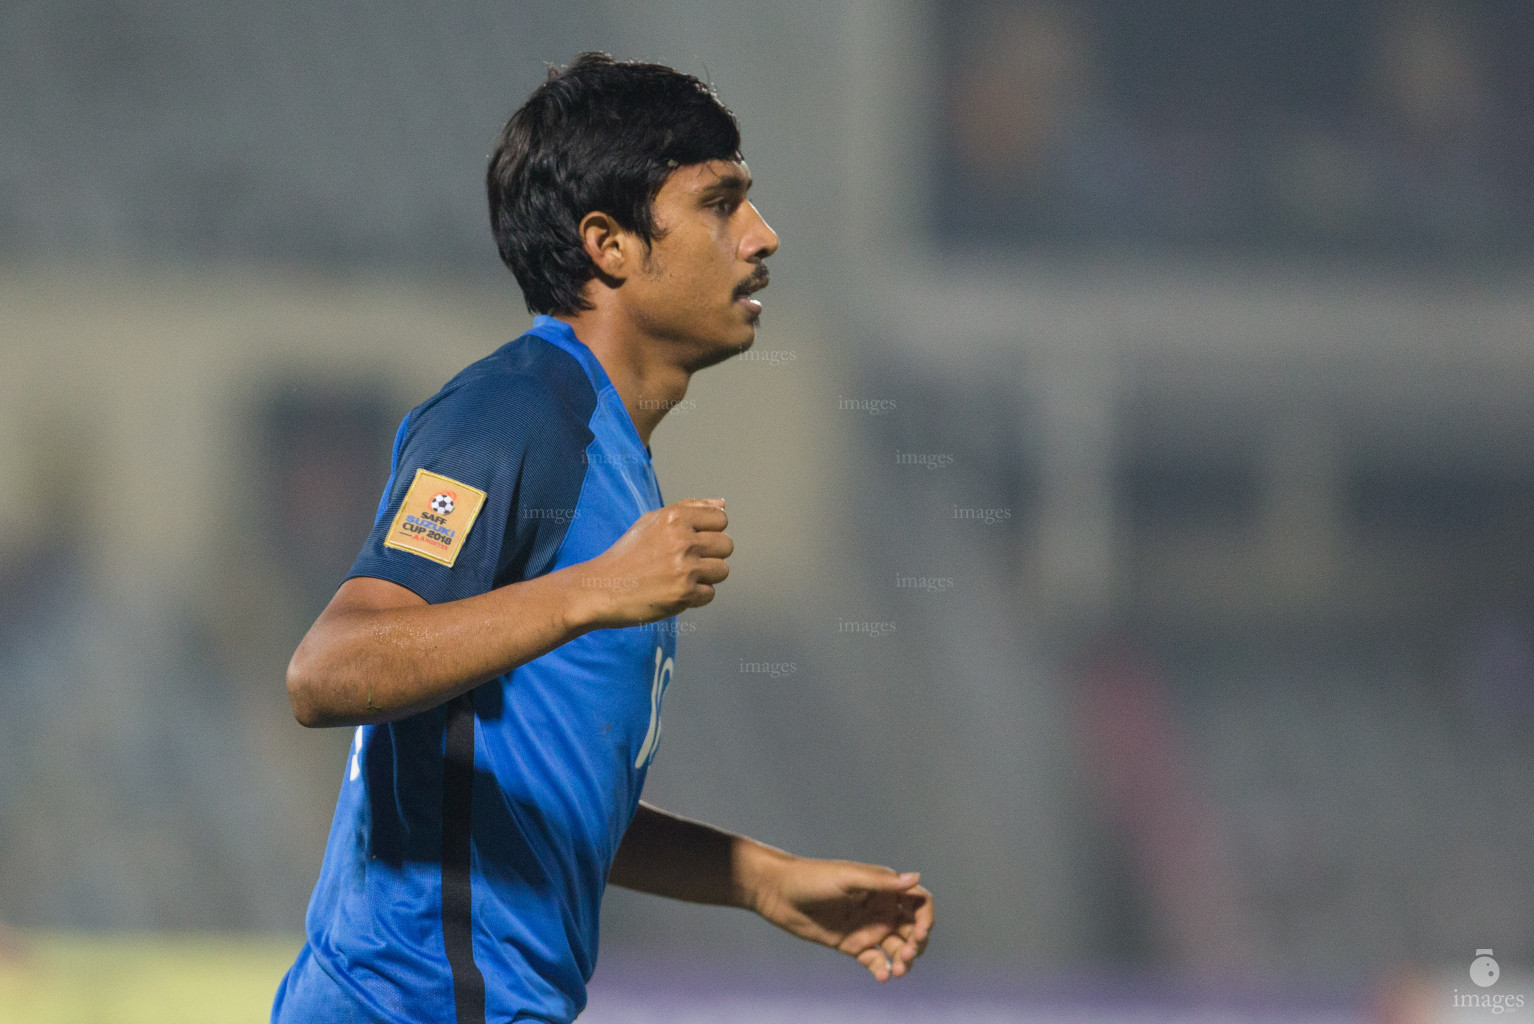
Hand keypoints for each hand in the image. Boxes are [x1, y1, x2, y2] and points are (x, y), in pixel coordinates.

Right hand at [570, 498, 731, 629]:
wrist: (600, 588)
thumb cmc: (627, 554)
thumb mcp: (652, 522)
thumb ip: (689, 509)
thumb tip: (722, 504)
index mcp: (675, 518)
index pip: (721, 519)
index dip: (710, 531)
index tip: (693, 541)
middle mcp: (682, 540)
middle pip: (726, 545)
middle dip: (710, 555)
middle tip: (685, 562)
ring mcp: (685, 568)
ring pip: (722, 570)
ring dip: (705, 577)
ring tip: (679, 577)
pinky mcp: (684, 594)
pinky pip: (710, 594)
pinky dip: (695, 596)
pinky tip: (674, 591)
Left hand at [750, 855, 932, 981]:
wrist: (778, 893)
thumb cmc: (812, 877)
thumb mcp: (848, 879)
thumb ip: (881, 882)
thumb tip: (916, 878)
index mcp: (884, 887)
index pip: (919, 901)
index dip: (926, 918)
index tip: (918, 933)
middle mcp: (880, 907)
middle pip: (913, 929)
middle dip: (917, 944)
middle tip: (907, 954)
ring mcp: (868, 927)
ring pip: (897, 948)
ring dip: (904, 960)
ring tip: (897, 970)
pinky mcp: (852, 945)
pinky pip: (875, 961)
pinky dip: (883, 970)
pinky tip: (882, 977)